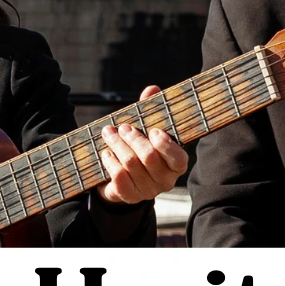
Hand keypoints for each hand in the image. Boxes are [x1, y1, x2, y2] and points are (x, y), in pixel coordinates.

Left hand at [99, 86, 190, 205]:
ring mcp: (147, 191)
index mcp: (176, 165)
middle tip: (123, 127)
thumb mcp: (146, 130)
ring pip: (131, 165)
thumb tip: (152, 88)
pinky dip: (111, 162)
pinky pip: (119, 178)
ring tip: (108, 133)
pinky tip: (106, 153)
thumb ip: (151, 110)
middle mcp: (165, 181)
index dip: (166, 145)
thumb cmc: (139, 149)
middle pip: (149, 157)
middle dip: (133, 139)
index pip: (178, 158)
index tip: (154, 130)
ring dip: (117, 145)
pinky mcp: (130, 196)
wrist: (120, 180)